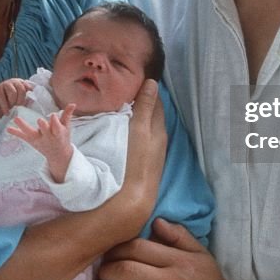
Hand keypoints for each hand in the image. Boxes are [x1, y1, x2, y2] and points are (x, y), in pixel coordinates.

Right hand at [0, 78, 35, 118]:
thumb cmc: (10, 101)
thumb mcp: (20, 100)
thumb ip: (27, 100)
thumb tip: (34, 101)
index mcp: (22, 83)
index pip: (29, 87)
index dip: (30, 95)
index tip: (28, 103)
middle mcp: (14, 81)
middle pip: (22, 89)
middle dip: (21, 100)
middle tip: (19, 107)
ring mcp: (5, 84)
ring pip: (13, 93)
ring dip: (13, 102)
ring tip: (12, 108)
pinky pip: (3, 98)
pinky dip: (5, 107)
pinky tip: (7, 113)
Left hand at [8, 104, 75, 181]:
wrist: (58, 155)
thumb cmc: (62, 138)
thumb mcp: (66, 128)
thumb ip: (67, 115)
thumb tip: (73, 104)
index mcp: (58, 133)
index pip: (57, 126)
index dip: (55, 121)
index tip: (53, 115)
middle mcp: (48, 137)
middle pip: (44, 130)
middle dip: (43, 126)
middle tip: (39, 120)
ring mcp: (39, 139)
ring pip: (30, 133)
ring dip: (23, 126)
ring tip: (16, 119)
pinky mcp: (32, 141)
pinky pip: (23, 137)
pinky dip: (16, 132)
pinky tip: (8, 129)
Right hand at [105, 80, 165, 234]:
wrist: (131, 202)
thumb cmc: (135, 162)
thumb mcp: (140, 130)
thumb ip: (146, 107)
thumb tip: (153, 83)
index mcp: (158, 130)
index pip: (156, 103)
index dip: (148, 90)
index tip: (137, 78)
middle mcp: (158, 141)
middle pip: (152, 116)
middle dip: (143, 102)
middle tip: (127, 88)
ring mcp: (150, 154)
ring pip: (145, 128)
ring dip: (137, 116)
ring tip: (121, 105)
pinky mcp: (141, 164)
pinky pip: (138, 140)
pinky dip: (132, 130)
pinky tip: (121, 130)